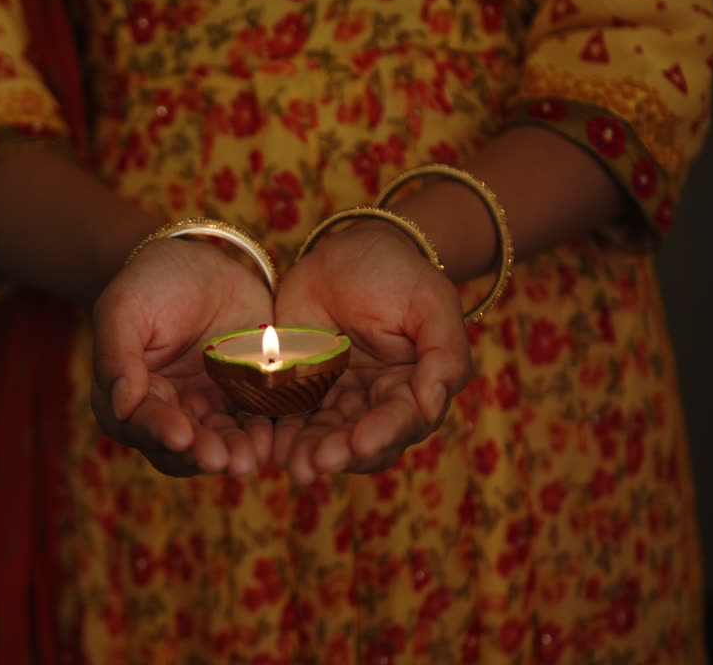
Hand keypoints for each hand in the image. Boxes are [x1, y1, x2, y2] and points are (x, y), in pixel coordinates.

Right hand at [91, 239, 274, 476]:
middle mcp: (168, 411)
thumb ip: (116, 355)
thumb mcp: (125, 307)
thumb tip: (121, 405)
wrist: (204, 263)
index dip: (160, 431)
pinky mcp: (244, 399)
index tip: (181, 437)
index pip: (141, 422)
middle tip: (220, 459)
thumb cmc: (153, 282)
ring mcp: (208, 408)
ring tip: (248, 459)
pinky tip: (271, 441)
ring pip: (220, 441)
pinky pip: (254, 423)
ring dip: (233, 452)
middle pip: (183, 445)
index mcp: (130, 395)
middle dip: (201, 453)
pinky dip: (262, 435)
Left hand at [273, 221, 471, 483]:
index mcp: (412, 387)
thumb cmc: (398, 273)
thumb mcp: (431, 302)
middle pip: (360, 440)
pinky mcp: (299, 388)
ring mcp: (335, 397)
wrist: (347, 249)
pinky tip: (267, 445)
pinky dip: (279, 434)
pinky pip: (288, 416)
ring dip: (308, 452)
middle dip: (339, 453)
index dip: (383, 433)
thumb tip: (434, 403)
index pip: (402, 420)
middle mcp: (374, 402)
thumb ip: (445, 353)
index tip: (361, 443)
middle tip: (316, 462)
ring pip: (323, 436)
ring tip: (292, 462)